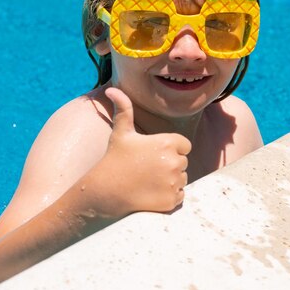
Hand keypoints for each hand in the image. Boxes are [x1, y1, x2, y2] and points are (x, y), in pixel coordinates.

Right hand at [86, 87, 190, 216]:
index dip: (171, 149)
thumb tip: (112, 89)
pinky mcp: (172, 200)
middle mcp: (174, 162)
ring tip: (149, 180)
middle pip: (183, 162)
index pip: (184, 145)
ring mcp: (174, 182)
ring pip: (182, 179)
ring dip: (171, 180)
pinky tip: (152, 193)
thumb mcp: (121, 132)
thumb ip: (124, 109)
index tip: (153, 154)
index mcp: (168, 143)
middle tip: (148, 168)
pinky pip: (181, 196)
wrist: (106, 192)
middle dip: (170, 165)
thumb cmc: (115, 159)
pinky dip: (171, 196)